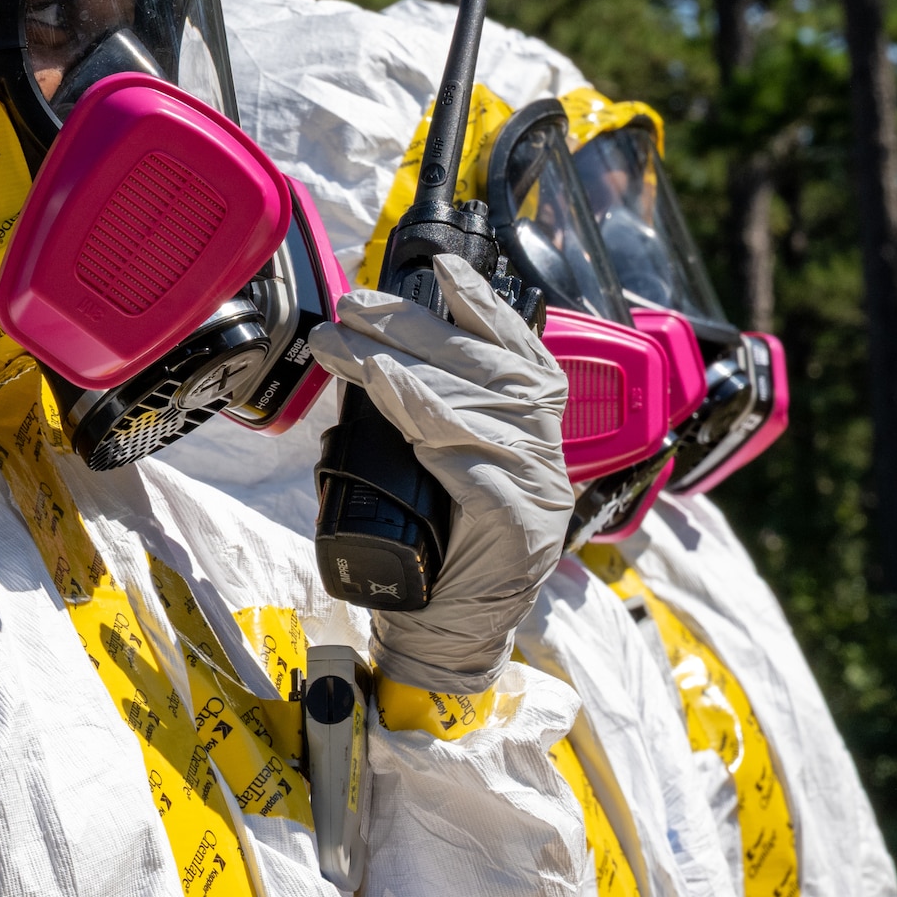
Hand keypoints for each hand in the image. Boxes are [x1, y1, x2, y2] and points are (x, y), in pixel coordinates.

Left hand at [309, 253, 571, 693]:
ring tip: (356, 351)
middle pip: (483, 366)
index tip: (442, 265)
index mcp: (528, 425)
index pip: (513, 347)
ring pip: (475, 407)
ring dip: (407, 372)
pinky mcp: (519, 521)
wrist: (452, 630)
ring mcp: (536, 483)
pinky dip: (437, 432)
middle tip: (354, 306)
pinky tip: (405, 413)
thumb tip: (364, 360)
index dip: (481, 303)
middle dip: (415, 326)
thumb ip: (422, 415)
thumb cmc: (440, 544)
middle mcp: (542, 446)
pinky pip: (476, 463)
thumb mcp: (432, 463)